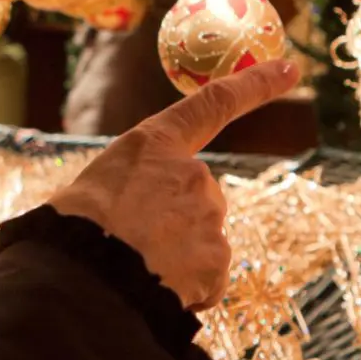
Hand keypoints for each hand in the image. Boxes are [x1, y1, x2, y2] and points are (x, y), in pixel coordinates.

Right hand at [46, 57, 300, 308]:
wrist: (81, 277)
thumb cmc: (70, 231)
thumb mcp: (90, 190)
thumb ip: (130, 191)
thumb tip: (130, 220)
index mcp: (155, 143)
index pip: (214, 103)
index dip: (257, 84)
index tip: (290, 68)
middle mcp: (193, 173)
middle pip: (197, 198)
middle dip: (173, 223)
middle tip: (131, 245)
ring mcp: (210, 217)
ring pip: (201, 243)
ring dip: (176, 259)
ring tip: (135, 270)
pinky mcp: (218, 260)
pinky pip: (206, 280)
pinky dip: (187, 290)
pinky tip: (154, 291)